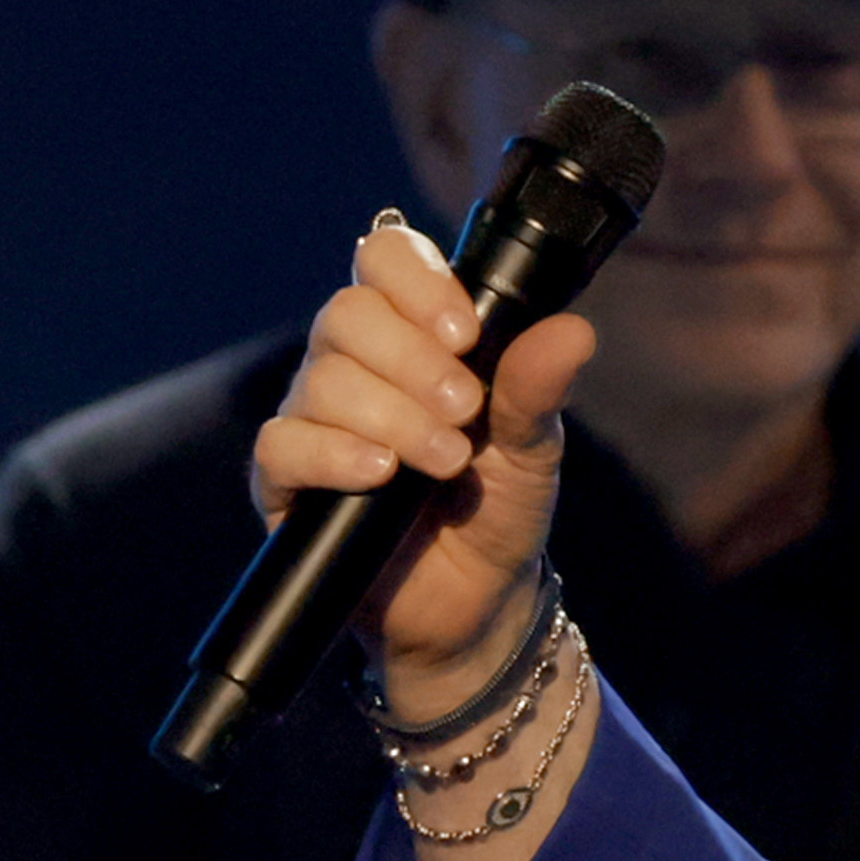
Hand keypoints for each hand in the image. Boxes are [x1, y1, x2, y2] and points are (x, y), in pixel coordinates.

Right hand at [249, 215, 592, 716]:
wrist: (476, 601)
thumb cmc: (496, 509)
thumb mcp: (531, 449)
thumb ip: (537, 389)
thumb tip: (574, 330)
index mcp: (411, 335)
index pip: (385, 259)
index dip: (416, 280)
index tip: (465, 331)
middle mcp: (352, 364)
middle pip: (348, 315)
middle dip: (414, 361)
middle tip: (466, 411)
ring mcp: (313, 417)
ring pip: (323, 379)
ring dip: (393, 416)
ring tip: (445, 462)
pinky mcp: (285, 478)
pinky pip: (285, 443)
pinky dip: (336, 453)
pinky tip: (379, 474)